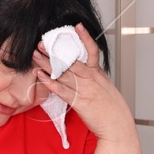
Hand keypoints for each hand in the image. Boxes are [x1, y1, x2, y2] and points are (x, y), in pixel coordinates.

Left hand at [31, 23, 133, 140]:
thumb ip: (96, 79)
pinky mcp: (80, 102)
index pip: (92, 51)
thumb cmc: (113, 111)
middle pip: (71, 60)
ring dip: (48, 63)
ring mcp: (85, 90)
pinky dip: (51, 83)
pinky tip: (42, 76)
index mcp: (99, 75)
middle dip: (56, 51)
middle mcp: (92, 79)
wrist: (118, 127)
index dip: (85, 37)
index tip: (76, 27)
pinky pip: (62, 90)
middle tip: (43, 42)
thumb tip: (87, 73)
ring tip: (35, 55)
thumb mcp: (107, 89)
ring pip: (64, 73)